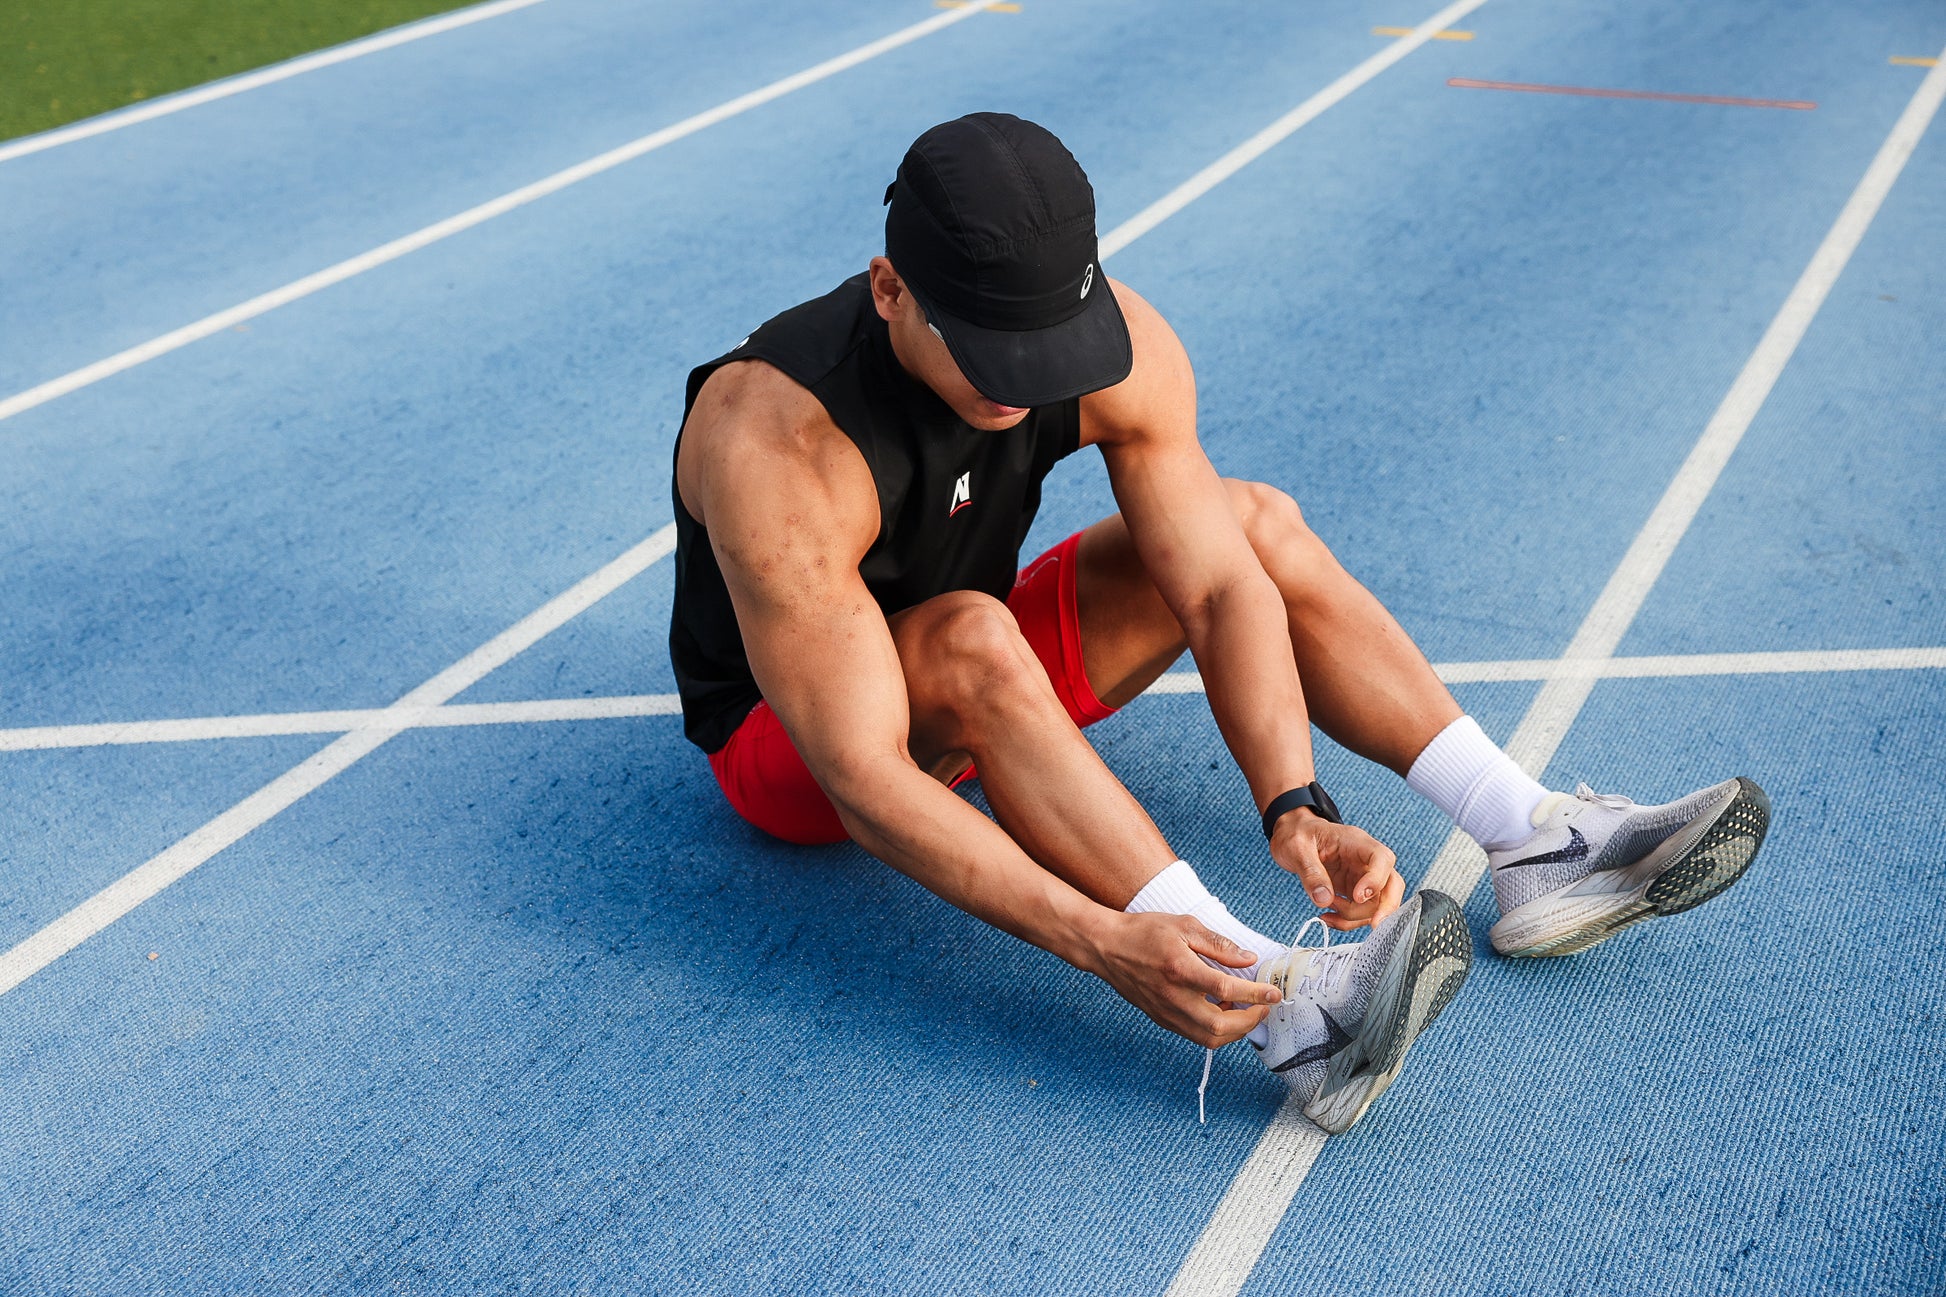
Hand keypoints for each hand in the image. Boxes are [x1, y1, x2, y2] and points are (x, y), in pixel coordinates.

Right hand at [1083, 911, 1282, 1047]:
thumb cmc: (1144, 932)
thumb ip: (1218, 944)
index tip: (1274, 994)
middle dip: (1250, 1021)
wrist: (1106, 947)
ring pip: (1208, 1038)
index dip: (1256, 995)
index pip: (1227, 991)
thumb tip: (1248, 959)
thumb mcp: (1184, 925)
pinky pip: (1195, 1035)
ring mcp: (1166, 1012)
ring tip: (1245, 1011)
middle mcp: (1173, 997)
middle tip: (1264, 1008)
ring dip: (1234, 1031)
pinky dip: (1215, 1030)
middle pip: (1220, 1027)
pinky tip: (1222, 1012)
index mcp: (1181, 970)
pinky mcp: (1161, 1019)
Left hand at [1269, 809, 1403, 931]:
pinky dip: (1347, 921)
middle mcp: (1365, 861)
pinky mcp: (1354, 892)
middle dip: (1386, 908)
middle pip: (1392, 884)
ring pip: (1377, 904)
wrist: (1293, 836)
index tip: (1358, 897)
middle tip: (1375, 926)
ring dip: (1356, 916)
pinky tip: (1328, 917)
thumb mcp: (1296, 847)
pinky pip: (1361, 912)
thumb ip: (1310, 872)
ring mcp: (1362, 878)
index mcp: (1357, 842)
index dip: (1376, 880)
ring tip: (1327, 910)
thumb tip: (1324, 899)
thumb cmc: (1298, 834)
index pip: (1382, 859)